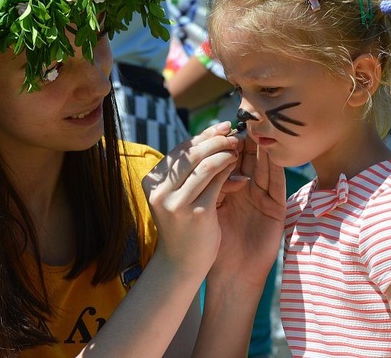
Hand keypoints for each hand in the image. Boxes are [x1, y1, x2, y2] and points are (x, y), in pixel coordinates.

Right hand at [143, 121, 239, 278]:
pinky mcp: (196, 213)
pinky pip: (216, 182)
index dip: (203, 136)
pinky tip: (238, 168)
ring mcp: (176, 203)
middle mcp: (159, 191)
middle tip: (234, 135)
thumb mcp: (177, 195)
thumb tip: (213, 137)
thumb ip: (189, 171)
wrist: (181, 263)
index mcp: (151, 182)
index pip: (180, 150)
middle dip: (216, 140)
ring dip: (224, 152)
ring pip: (204, 164)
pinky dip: (229, 170)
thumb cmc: (183, 225)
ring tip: (237, 148)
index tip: (222, 127)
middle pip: (191, 153)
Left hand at [209, 133, 286, 288]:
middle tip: (239, 123)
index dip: (222, 144)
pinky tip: (273, 154)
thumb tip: (188, 158)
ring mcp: (263, 197)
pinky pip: (277, 183)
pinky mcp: (277, 208)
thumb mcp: (207, 210)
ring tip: (257, 130)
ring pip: (263, 166)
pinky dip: (276, 167)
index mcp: (230, 189)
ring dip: (261, 149)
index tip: (217, 127)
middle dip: (242, 141)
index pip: (227, 159)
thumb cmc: (215, 246)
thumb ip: (205, 186)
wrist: (232, 275)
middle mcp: (248, 189)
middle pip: (247, 158)